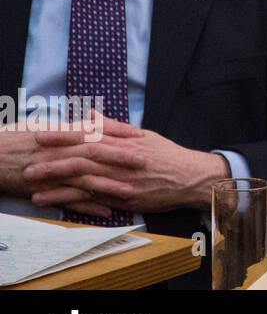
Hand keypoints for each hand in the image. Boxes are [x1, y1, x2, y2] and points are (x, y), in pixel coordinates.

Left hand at [23, 115, 230, 213]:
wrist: (190, 177)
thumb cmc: (167, 156)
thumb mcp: (143, 135)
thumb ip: (114, 127)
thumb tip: (90, 113)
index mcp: (124, 141)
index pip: (88, 135)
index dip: (63, 134)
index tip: (41, 132)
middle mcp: (120, 159)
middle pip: (81, 155)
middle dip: (53, 157)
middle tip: (28, 158)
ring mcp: (120, 178)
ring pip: (82, 177)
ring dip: (55, 180)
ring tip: (32, 182)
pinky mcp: (122, 197)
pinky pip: (92, 197)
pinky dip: (69, 199)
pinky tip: (51, 200)